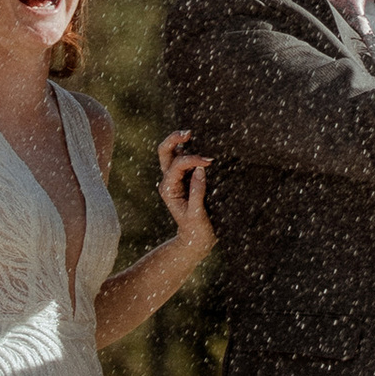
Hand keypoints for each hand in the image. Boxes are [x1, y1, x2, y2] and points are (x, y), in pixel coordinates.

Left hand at [156, 133, 213, 259]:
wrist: (196, 242)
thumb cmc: (196, 231)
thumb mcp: (197, 214)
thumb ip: (197, 192)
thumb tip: (201, 169)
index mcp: (168, 189)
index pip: (178, 165)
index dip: (193, 160)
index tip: (209, 162)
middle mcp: (169, 182)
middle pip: (165, 153)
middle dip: (174, 140)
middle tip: (189, 133)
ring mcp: (176, 180)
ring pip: (172, 154)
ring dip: (180, 143)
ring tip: (192, 134)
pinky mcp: (185, 181)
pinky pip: (183, 161)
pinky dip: (189, 151)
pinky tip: (198, 145)